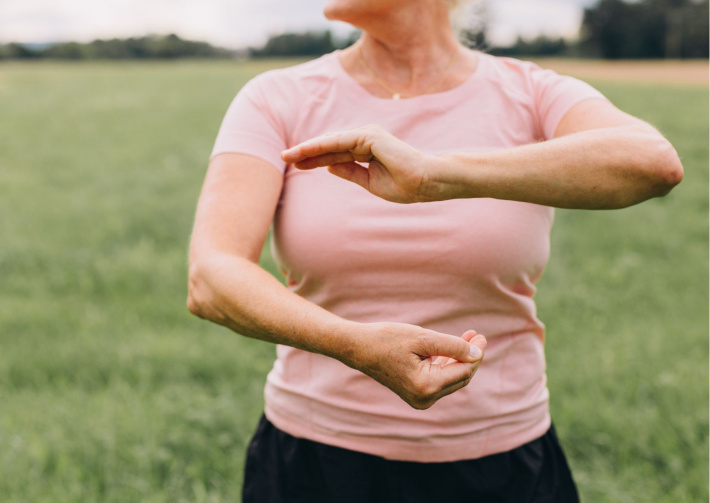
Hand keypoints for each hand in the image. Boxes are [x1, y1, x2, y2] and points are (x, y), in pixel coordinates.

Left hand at [281, 124, 438, 203]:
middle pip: (329, 147)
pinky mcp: (370, 136)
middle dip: (307, 153)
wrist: (425, 182)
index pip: (334, 154)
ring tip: (288, 155)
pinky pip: (340, 141)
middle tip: (283, 156)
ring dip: (309, 149)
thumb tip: (329, 166)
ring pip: (331, 143)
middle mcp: (365, 140)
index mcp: (366, 151)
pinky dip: (322, 146)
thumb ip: (350, 172)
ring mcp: (367, 136)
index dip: (315, 159)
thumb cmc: (403, 184)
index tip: (295, 164)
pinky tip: (306, 151)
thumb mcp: (369, 181)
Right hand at [346, 322, 486, 409]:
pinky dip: (447, 364)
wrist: (358, 348)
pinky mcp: (416, 394)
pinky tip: (452, 348)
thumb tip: (477, 354)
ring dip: (460, 359)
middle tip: (478, 336)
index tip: (482, 336)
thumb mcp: (424, 338)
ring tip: (469, 337)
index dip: (476, 354)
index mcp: (426, 386)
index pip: (463, 371)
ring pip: (450, 379)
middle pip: (459, 378)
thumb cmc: (388, 339)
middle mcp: (424, 398)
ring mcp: (419, 399)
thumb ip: (453, 346)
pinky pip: (439, 380)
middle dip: (470, 357)